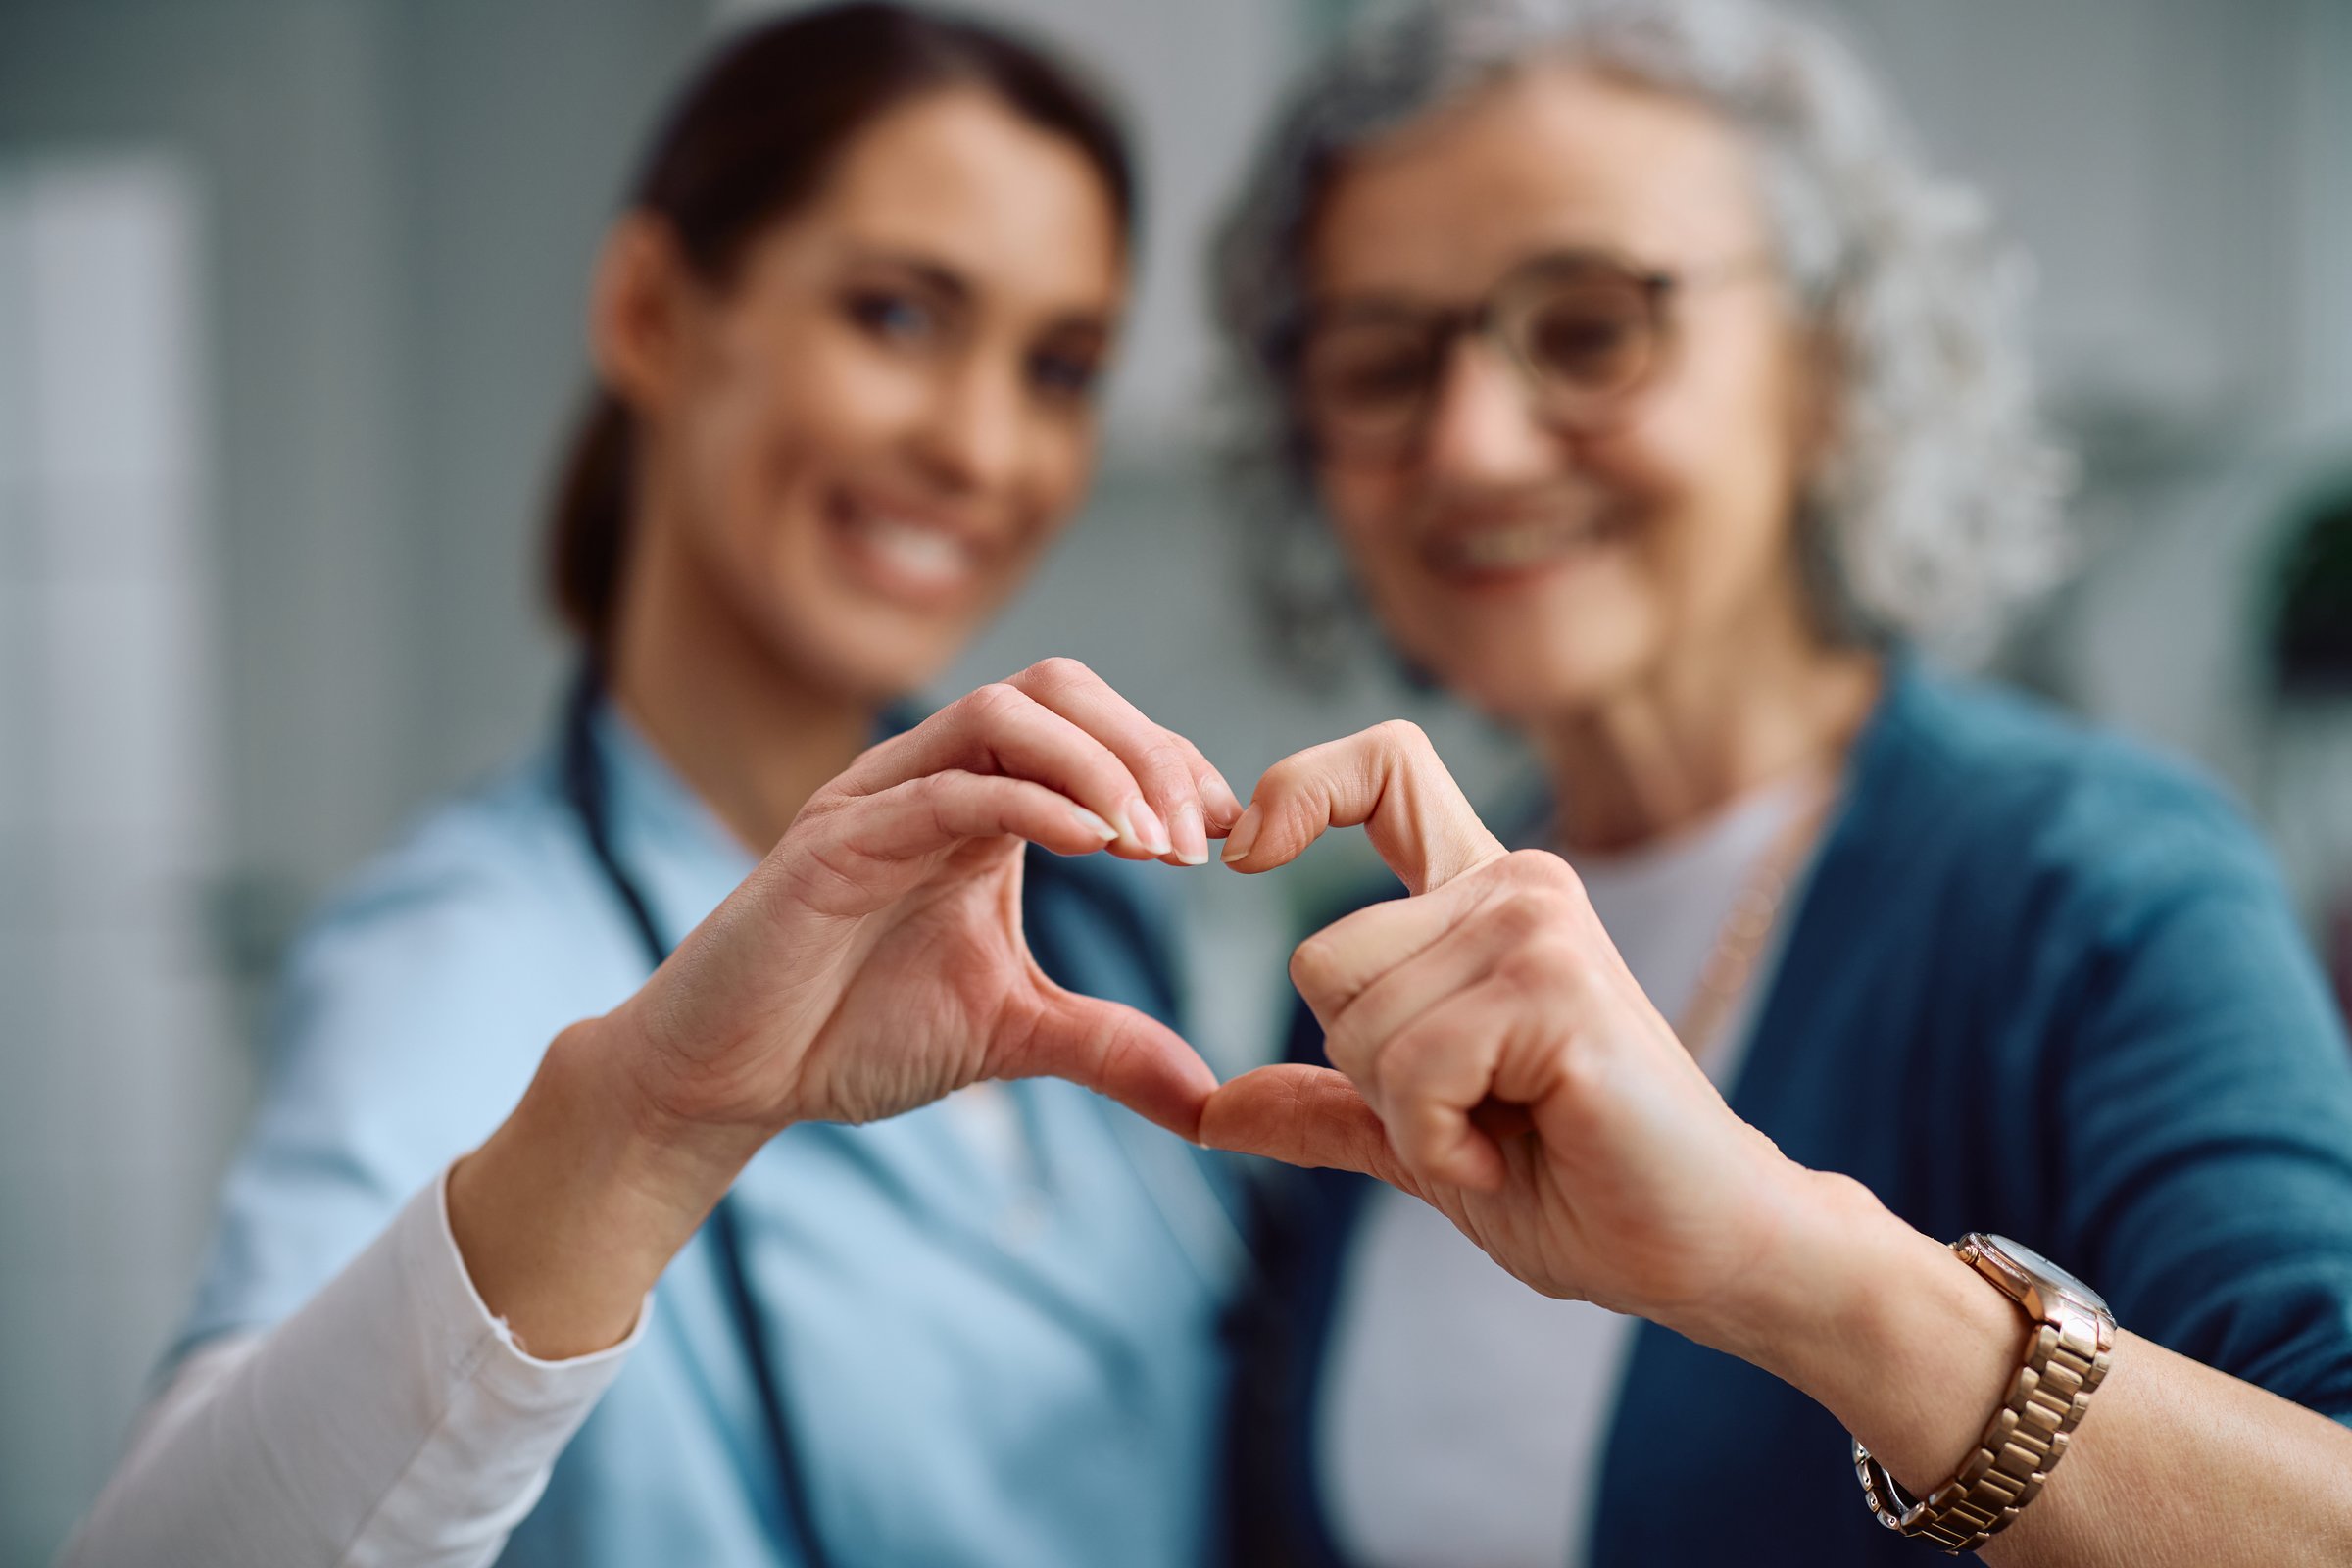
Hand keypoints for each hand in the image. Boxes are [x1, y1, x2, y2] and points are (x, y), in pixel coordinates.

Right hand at [606, 657, 1241, 1145]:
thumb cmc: (853, 1033)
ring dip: (1101, 765)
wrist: (730, 1078)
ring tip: (1157, 845)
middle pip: (1059, 688)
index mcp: (980, 803)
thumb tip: (1209, 1100)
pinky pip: (947, 786)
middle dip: (1147, 748)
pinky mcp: (837, 838)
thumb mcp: (1014, 1035)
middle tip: (1199, 838)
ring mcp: (882, 797)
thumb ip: (1108, 1047)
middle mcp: (934, 778)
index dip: (1172, 764)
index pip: (1094, 731)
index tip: (1232, 836)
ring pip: (1005, 712)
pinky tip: (1094, 845)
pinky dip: (1033, 800)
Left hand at [1203, 721, 1817, 1342]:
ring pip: (1358, 1025)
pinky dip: (1440, 1146)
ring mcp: (1539, 928)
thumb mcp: (1417, 1138)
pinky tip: (1513, 1156)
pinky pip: (1413, 1072)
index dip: (1299, 789)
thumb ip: (1322, 1104)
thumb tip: (1203, 1111)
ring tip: (1504, 1134)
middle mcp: (1514, 888)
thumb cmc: (1578, 1184)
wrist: (1698, 1249)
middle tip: (1473, 1112)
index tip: (1246, 850)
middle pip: (1321, 958)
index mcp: (1482, 898)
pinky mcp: (1557, 990)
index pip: (1382, 769)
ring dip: (1411, 1120)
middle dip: (1364, 1070)